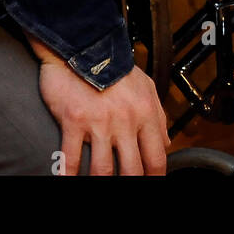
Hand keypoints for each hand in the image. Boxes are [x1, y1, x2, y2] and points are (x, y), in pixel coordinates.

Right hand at [32, 41, 168, 175]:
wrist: (84, 45)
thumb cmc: (115, 66)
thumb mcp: (146, 86)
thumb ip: (158, 116)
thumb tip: (165, 142)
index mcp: (145, 113)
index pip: (156, 157)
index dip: (155, 178)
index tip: (152, 183)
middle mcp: (125, 121)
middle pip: (132, 170)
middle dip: (130, 184)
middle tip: (127, 189)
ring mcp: (99, 123)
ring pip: (102, 170)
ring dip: (101, 184)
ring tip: (100, 187)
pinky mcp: (74, 121)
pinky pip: (70, 158)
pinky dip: (68, 176)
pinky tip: (69, 181)